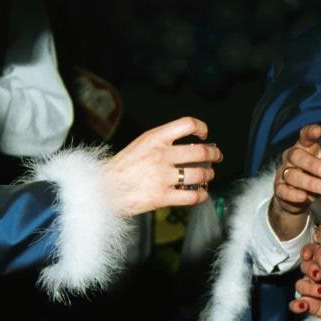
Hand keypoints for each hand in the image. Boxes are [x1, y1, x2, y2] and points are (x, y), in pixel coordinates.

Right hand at [102, 117, 220, 216]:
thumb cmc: (121, 167)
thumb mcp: (140, 144)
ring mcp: (162, 176)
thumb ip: (161, 142)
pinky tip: (201, 193)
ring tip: (208, 175)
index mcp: (154, 138)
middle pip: (200, 152)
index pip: (187, 124)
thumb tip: (187, 143)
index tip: (204, 135)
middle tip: (217, 156)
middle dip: (214, 154)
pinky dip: (201, 195)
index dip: (201, 128)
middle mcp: (160, 155)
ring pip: (199, 174)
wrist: (103, 188)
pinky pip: (192, 196)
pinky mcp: (162, 196)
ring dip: (209, 175)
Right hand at [268, 124, 320, 239]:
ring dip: (310, 182)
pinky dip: (294, 194)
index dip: (310, 132)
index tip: (318, 131)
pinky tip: (304, 197)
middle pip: (297, 155)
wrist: (296, 197)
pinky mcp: (279, 188)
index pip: (304, 136)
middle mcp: (291, 158)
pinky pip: (283, 190)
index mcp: (304, 148)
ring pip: (292, 175)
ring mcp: (283, 172)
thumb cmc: (313, 178)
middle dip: (313, 164)